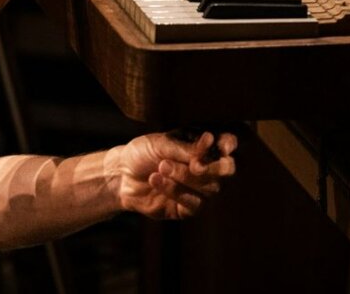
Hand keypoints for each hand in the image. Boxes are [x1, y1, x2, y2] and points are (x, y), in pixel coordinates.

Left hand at [111, 131, 237, 219]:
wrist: (120, 174)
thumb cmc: (142, 153)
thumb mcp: (161, 144)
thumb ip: (187, 147)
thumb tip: (211, 140)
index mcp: (202, 147)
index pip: (227, 144)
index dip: (230, 144)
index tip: (222, 145)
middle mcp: (206, 168)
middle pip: (227, 170)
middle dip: (213, 168)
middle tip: (194, 165)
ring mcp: (199, 190)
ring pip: (210, 187)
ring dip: (186, 177)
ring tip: (162, 167)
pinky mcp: (188, 208)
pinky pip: (193, 203)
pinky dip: (175, 190)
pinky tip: (156, 179)